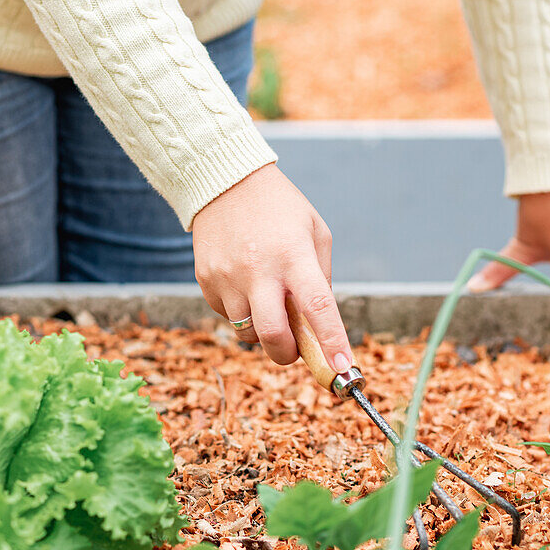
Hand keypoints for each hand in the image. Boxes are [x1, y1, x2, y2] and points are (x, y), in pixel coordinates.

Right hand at [191, 164, 353, 371]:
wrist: (224, 181)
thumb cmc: (280, 209)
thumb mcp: (315, 233)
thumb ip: (321, 279)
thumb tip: (318, 327)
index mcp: (294, 255)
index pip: (317, 307)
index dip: (331, 342)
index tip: (342, 368)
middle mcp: (259, 270)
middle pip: (273, 335)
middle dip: (288, 355)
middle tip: (296, 351)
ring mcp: (228, 277)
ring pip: (247, 332)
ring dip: (264, 330)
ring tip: (268, 298)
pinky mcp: (206, 281)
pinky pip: (228, 315)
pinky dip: (243, 311)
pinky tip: (246, 282)